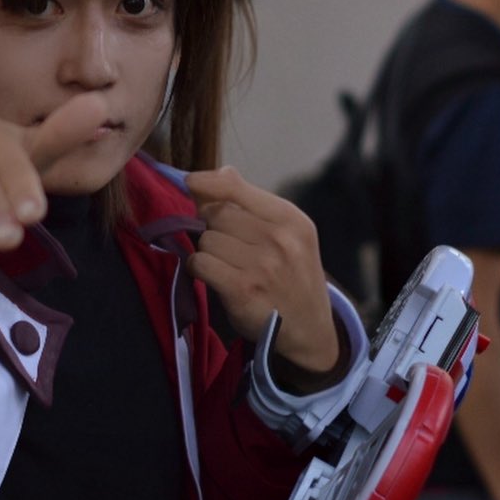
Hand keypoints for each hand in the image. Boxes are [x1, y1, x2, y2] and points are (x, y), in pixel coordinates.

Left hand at [182, 166, 339, 374]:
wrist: (309, 328)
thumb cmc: (292, 275)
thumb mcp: (287, 234)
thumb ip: (251, 203)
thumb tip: (221, 172)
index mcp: (290, 219)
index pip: (236, 188)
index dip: (207, 183)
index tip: (191, 182)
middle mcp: (279, 239)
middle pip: (216, 214)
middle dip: (211, 225)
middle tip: (226, 244)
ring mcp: (262, 266)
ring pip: (206, 239)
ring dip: (207, 250)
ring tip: (226, 264)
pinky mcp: (242, 290)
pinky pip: (200, 263)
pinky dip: (199, 268)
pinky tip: (213, 276)